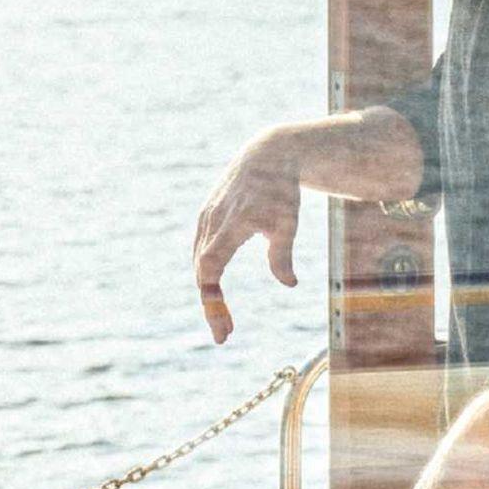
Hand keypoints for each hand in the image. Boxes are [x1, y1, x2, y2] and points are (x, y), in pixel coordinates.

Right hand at [192, 129, 302, 342]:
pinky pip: (200, 250)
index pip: (209, 267)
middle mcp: (213, 221)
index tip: (223, 327)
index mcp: (232, 223)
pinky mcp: (206, 216)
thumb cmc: (281, 190)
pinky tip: (217, 293)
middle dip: (212, 305)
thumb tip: (290, 284)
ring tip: (224, 320)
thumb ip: (283, 255)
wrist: (267, 154)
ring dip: (208, 293)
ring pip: (198, 262)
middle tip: (225, 334)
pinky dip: (206, 274)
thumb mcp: (288, 223)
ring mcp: (206, 217)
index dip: (212, 299)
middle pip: (201, 272)